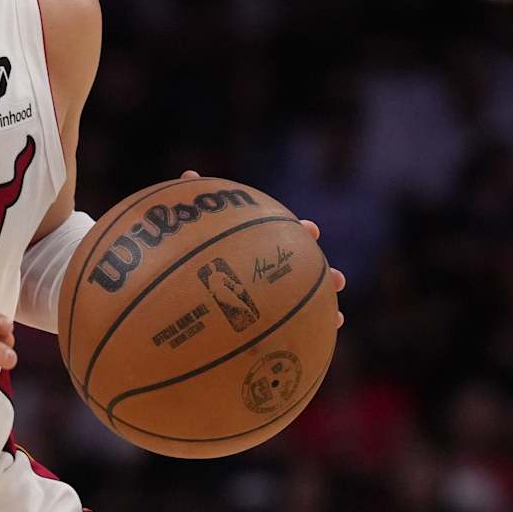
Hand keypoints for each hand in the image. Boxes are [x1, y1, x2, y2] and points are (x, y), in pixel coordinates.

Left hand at [178, 170, 345, 325]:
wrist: (174, 296)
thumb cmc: (177, 257)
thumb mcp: (182, 231)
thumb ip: (190, 202)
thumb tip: (190, 173)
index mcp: (256, 245)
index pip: (285, 234)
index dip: (300, 232)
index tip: (311, 232)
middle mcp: (265, 269)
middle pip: (302, 268)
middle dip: (322, 273)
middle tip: (338, 279)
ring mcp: (265, 295)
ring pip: (303, 299)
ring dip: (322, 306)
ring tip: (337, 316)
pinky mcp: (260, 321)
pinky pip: (288, 328)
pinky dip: (308, 332)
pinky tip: (321, 338)